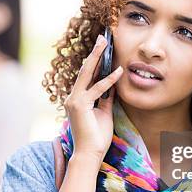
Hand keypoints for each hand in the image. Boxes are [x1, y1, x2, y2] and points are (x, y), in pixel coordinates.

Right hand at [63, 34, 123, 172]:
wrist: (90, 154)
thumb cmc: (97, 136)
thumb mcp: (104, 113)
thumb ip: (106, 98)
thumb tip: (113, 85)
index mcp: (77, 99)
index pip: (87, 76)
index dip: (95, 61)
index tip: (102, 48)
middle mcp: (72, 97)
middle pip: (84, 70)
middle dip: (94, 53)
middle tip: (102, 38)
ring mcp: (74, 101)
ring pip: (86, 74)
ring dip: (97, 57)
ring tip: (104, 43)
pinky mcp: (79, 106)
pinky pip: (96, 89)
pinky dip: (108, 81)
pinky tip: (119, 72)